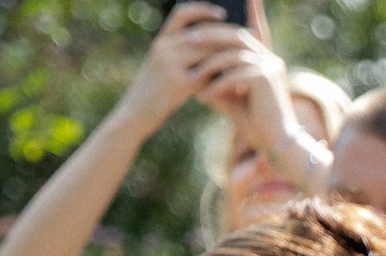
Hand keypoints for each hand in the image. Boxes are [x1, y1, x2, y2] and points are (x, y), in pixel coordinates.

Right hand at [113, 4, 253, 136]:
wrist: (135, 115)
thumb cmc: (155, 93)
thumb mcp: (163, 68)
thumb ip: (183, 55)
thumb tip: (216, 47)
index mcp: (161, 40)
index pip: (182, 13)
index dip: (203, 9)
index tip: (223, 12)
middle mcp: (164, 47)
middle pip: (204, 33)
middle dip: (229, 36)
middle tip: (250, 38)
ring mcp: (169, 63)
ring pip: (209, 53)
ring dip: (230, 57)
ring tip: (248, 61)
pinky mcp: (177, 83)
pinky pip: (207, 75)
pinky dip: (223, 78)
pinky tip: (236, 83)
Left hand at [198, 28, 306, 155]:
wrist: (278, 145)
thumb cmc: (258, 127)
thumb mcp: (233, 103)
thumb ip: (218, 88)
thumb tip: (194, 81)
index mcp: (265, 61)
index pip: (241, 36)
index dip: (222, 29)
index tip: (197, 30)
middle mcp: (269, 59)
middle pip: (236, 36)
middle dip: (211, 35)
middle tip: (189, 39)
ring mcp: (269, 67)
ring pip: (232, 54)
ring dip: (209, 63)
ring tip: (192, 74)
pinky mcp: (264, 78)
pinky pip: (233, 76)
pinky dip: (216, 87)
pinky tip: (203, 98)